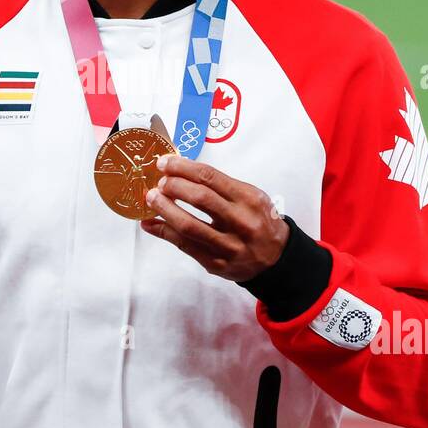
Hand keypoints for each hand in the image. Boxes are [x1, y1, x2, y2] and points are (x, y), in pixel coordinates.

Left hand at [139, 155, 289, 281]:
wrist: (277, 258)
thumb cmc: (258, 221)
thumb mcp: (250, 197)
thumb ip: (220, 186)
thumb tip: (180, 174)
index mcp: (249, 199)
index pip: (210, 177)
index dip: (183, 168)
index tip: (165, 163)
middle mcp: (240, 222)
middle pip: (199, 198)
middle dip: (173, 186)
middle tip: (160, 182)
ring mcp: (228, 245)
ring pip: (188, 225)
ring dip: (164, 209)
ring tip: (151, 198)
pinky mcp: (215, 264)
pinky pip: (184, 245)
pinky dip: (163, 232)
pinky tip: (150, 223)